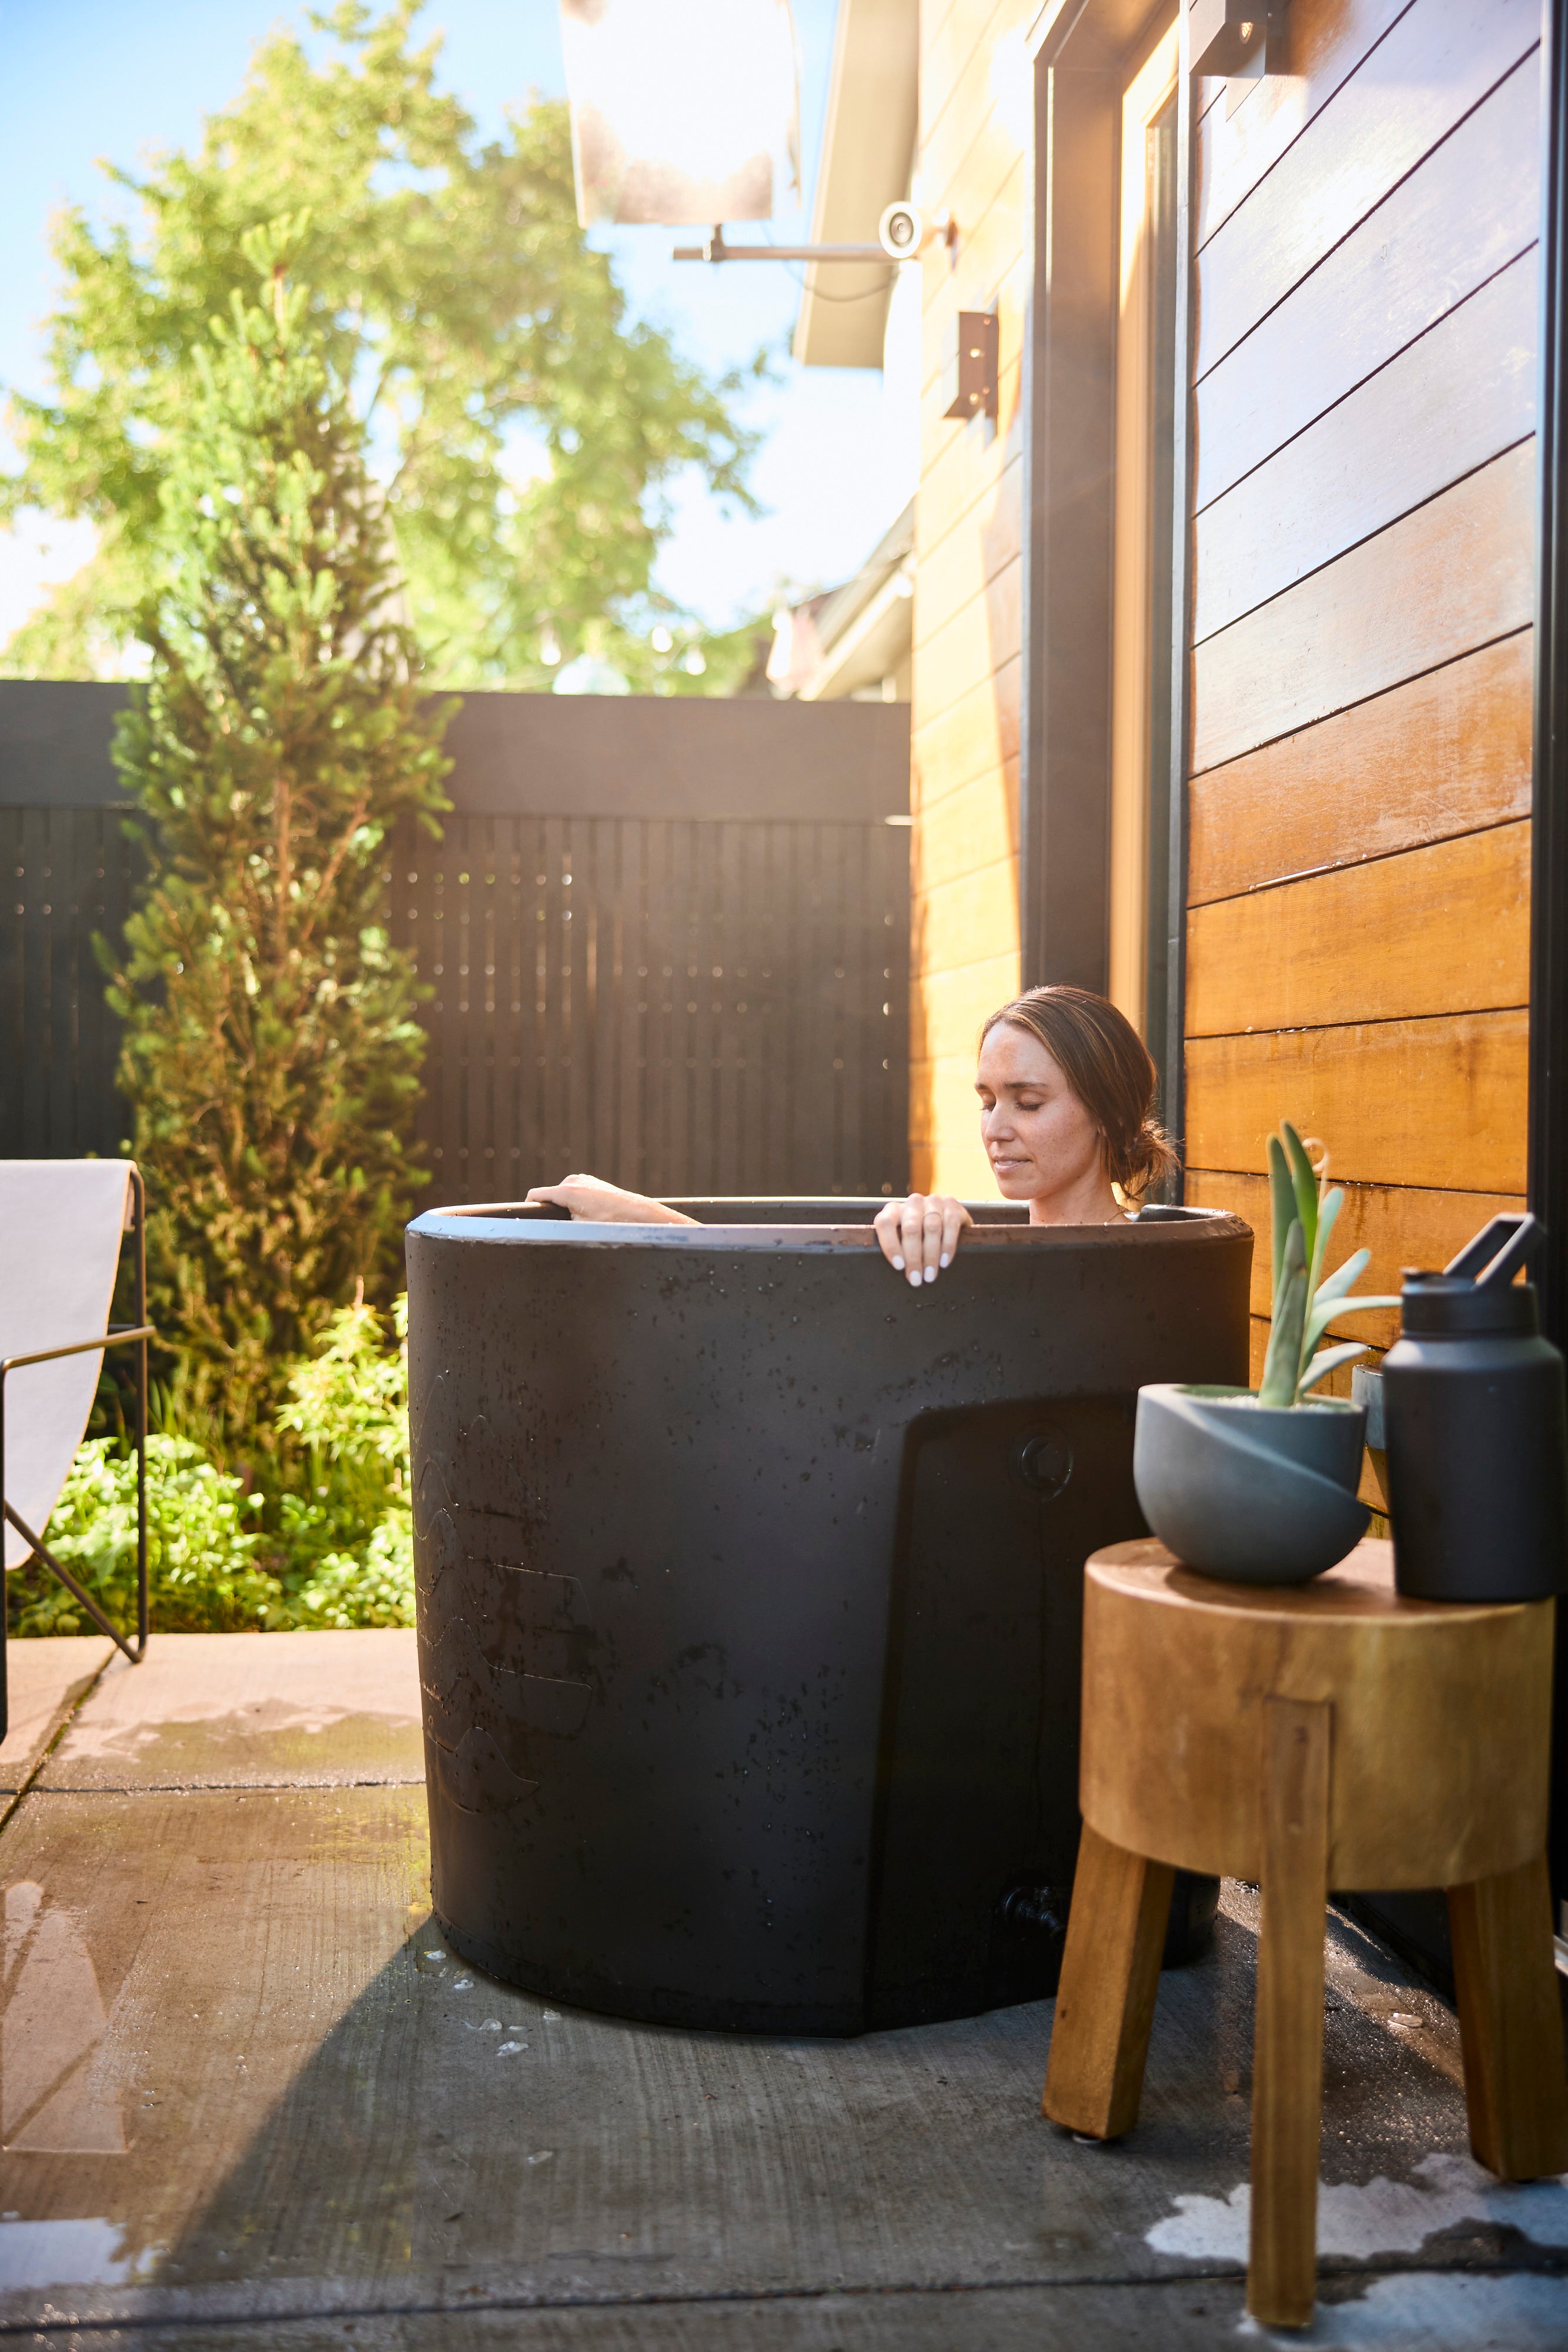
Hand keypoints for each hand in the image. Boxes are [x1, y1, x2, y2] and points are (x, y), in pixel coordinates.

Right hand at [526, 1173, 695, 1224]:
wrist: (640, 1216)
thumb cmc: (611, 1224)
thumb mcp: (580, 1228)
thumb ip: (559, 1224)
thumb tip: (544, 1230)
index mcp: (566, 1190)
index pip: (535, 1196)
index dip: (529, 1209)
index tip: (526, 1220)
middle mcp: (574, 1180)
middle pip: (550, 1197)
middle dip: (553, 1212)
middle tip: (564, 1229)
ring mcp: (584, 1180)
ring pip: (564, 1197)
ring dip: (567, 1209)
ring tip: (582, 1223)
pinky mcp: (593, 1183)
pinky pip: (576, 1195)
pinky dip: (578, 1205)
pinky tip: (591, 1217)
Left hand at [873, 1193, 972, 1286]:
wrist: (949, 1221)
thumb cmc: (920, 1236)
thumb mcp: (903, 1239)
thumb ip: (897, 1248)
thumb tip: (899, 1270)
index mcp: (894, 1209)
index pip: (886, 1222)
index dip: (891, 1245)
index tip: (899, 1266)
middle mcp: (913, 1202)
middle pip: (911, 1228)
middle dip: (914, 1257)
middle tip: (916, 1279)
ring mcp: (933, 1201)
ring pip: (931, 1228)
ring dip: (931, 1256)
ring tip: (930, 1275)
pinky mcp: (952, 1204)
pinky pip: (950, 1225)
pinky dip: (947, 1246)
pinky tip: (944, 1262)